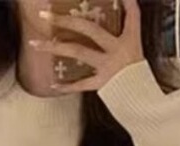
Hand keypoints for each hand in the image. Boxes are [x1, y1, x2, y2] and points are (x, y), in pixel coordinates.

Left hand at [29, 0, 144, 93]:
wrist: (144, 101)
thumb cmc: (140, 74)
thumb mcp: (138, 48)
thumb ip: (131, 24)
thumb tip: (127, 3)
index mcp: (128, 41)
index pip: (131, 16)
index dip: (128, 4)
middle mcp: (116, 50)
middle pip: (89, 29)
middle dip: (66, 20)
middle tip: (44, 14)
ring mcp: (107, 67)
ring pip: (78, 51)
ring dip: (55, 47)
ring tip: (36, 44)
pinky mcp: (102, 83)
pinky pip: (82, 84)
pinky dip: (68, 86)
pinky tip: (53, 85)